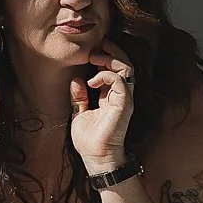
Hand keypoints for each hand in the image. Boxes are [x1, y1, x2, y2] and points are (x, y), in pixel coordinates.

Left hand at [68, 38, 135, 169]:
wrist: (96, 158)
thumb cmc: (90, 141)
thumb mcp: (80, 114)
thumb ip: (79, 98)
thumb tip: (76, 80)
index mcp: (111, 97)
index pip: (114, 71)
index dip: (106, 58)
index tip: (93, 51)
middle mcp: (121, 96)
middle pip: (125, 65)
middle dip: (113, 52)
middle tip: (99, 45)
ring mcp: (124, 99)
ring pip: (126, 68)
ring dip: (110, 59)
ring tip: (95, 57)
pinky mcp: (124, 104)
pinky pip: (119, 80)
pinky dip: (105, 75)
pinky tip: (92, 81)